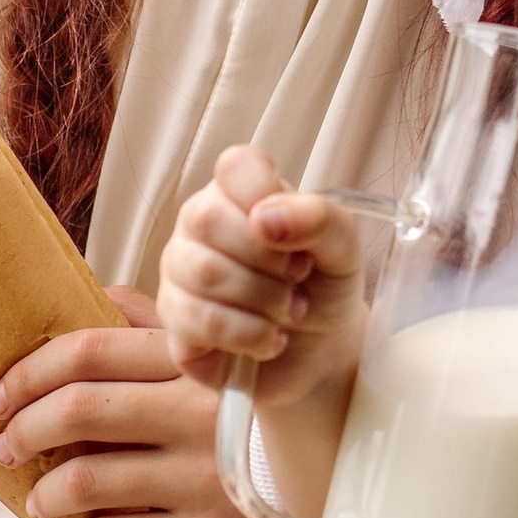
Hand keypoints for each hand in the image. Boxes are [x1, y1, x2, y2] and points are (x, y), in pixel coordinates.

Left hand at [0, 287, 263, 517]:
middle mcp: (197, 414)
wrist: (337, 492)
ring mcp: (203, 478)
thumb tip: (100, 298)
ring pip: (86, 480)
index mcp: (196, 364)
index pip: (90, 352)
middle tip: (7, 448)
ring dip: (45, 493)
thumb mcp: (228, 361)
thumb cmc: (262, 422)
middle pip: (77, 410)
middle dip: (23, 429)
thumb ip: (165, 328)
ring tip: (41, 500)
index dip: (28, 372)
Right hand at [159, 146, 369, 409]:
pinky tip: (269, 339)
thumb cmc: (324, 286)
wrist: (321, 352)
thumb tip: (264, 217)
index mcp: (237, 192)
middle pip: (208, 219)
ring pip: (204, 272)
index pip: (234, 165)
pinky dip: (248, 335)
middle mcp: (198, 226)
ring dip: (264, 300)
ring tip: (290, 312)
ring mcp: (178, 273)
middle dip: (269, 259)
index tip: (294, 235)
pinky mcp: (174, 323)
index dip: (266, 197)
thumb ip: (318, 218)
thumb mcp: (342, 247)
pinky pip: (197, 320)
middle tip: (298, 279)